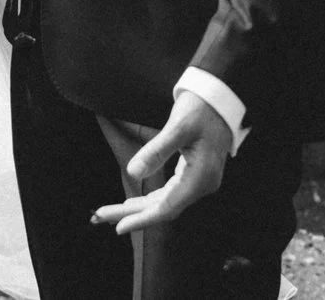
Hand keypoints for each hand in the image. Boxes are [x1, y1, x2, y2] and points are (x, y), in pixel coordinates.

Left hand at [93, 92, 232, 233]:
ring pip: (166, 202)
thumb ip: (156, 151)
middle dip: (133, 214)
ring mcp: (200, 181)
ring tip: (113, 212)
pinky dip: (152, 198)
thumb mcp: (177, 127)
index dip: (142, 219)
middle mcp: (202, 185)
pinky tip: (135, 202)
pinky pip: (171, 193)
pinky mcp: (196, 174)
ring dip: (140, 207)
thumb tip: (133, 173)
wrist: (221, 98)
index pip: (167, 208)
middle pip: (164, 208)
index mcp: (200, 177)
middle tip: (102, 216)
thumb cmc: (201, 108)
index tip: (119, 227)